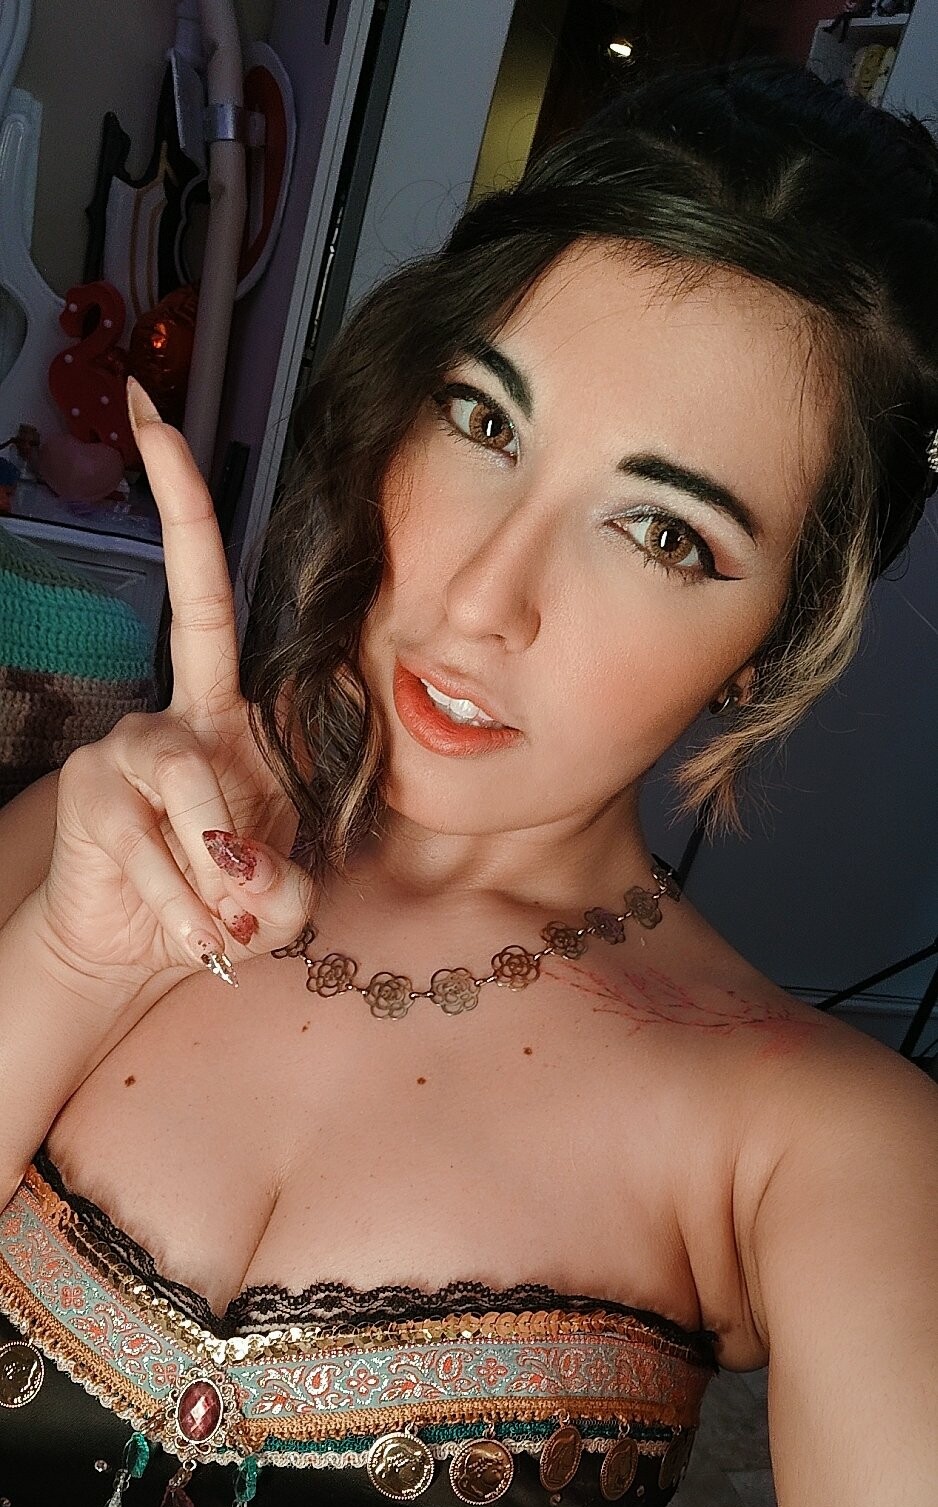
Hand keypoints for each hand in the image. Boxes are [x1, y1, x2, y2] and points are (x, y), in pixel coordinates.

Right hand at [33, 378, 314, 998]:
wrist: (138, 948)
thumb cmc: (221, 899)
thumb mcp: (279, 887)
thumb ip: (286, 879)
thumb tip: (258, 884)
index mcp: (229, 712)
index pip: (207, 593)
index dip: (183, 505)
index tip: (152, 415)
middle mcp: (175, 715)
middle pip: (210, 670)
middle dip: (228, 750)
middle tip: (258, 893)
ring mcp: (127, 749)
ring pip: (197, 797)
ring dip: (221, 879)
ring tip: (223, 923)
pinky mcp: (91, 796)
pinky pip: (156, 850)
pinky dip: (186, 907)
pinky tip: (190, 934)